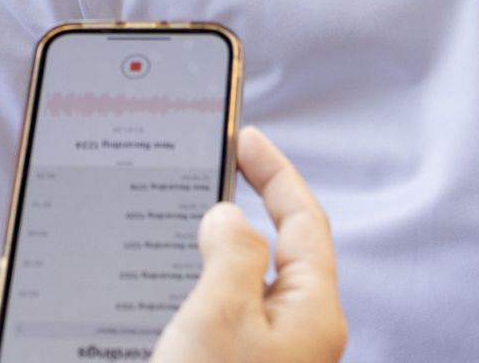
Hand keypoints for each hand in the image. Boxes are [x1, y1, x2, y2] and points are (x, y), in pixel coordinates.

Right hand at [152, 126, 346, 362]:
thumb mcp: (221, 315)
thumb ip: (232, 252)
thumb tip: (229, 218)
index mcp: (313, 312)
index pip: (304, 220)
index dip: (275, 172)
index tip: (245, 138)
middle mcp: (298, 333)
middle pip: (276, 249)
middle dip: (242, 209)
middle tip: (207, 173)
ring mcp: (271, 355)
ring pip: (244, 285)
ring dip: (213, 254)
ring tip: (174, 227)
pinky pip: (224, 316)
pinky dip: (200, 291)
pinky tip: (166, 287)